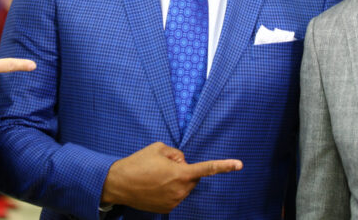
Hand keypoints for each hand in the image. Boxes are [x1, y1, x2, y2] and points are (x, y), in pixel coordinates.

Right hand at [101, 142, 241, 212]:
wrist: (118, 183)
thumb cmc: (138, 163)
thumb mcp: (159, 148)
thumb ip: (177, 154)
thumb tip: (182, 162)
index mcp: (181, 173)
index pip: (206, 168)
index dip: (224, 166)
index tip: (239, 165)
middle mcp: (180, 190)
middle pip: (192, 177)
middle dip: (184, 170)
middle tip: (164, 165)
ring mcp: (174, 202)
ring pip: (184, 187)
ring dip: (176, 180)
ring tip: (155, 176)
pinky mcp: (167, 209)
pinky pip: (176, 195)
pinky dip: (169, 189)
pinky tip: (154, 186)